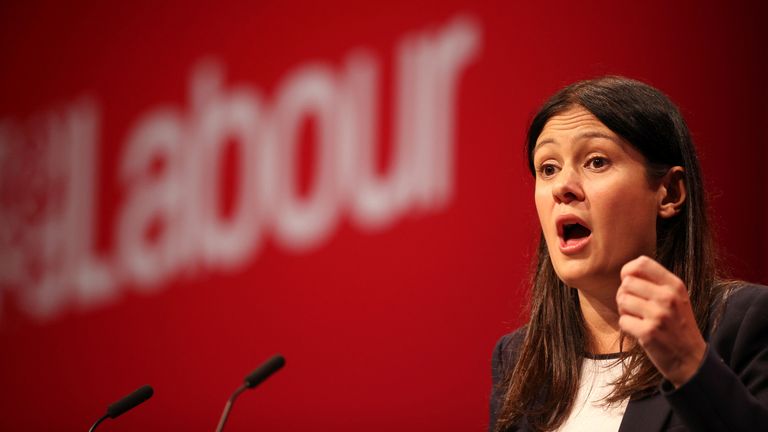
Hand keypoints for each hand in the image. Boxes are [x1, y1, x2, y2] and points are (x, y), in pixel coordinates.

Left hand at [616, 255, 705, 386]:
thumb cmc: (678, 326)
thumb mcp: (676, 298)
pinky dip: (627, 327)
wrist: (691, 359)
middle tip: (634, 307)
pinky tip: (640, 331)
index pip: (641, 263)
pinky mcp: (648, 332)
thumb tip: (627, 272)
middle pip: (626, 283)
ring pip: (622, 300)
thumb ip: (655, 283)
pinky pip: (623, 321)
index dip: (627, 271)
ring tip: (638, 318)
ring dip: (624, 311)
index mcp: (675, 285)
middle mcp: (668, 297)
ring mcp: (658, 315)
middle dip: (624, 294)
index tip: (628, 281)